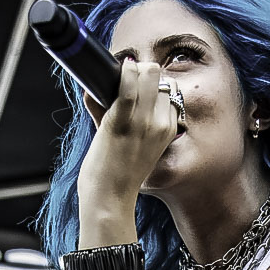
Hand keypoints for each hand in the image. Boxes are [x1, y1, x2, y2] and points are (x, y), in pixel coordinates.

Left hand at [78, 59, 180, 204]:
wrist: (110, 200)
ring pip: (148, 74)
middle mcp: (160, 124)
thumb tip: (99, 91)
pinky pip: (127, 84)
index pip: (170, 91)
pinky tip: (115, 72)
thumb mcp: (136, 148)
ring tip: (119, 77)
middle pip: (160, 78)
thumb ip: (128, 120)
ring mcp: (142, 122)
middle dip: (143, 72)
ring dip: (131, 69)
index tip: (137, 87)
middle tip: (125, 80)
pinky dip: (122, 73)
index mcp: (168, 130)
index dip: (152, 84)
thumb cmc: (117, 177)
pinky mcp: (121, 121)